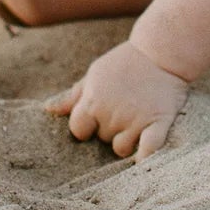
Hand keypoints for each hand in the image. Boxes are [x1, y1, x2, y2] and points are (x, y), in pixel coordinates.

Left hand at [45, 41, 187, 160]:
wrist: (161, 50)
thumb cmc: (124, 62)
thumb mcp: (95, 73)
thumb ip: (73, 96)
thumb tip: (48, 110)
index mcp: (93, 100)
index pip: (78, 129)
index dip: (86, 127)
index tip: (97, 119)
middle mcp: (111, 112)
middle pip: (101, 139)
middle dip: (109, 130)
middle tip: (122, 111)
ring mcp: (135, 119)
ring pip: (121, 149)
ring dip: (127, 141)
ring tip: (136, 120)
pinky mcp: (158, 122)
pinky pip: (148, 150)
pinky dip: (145, 157)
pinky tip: (144, 159)